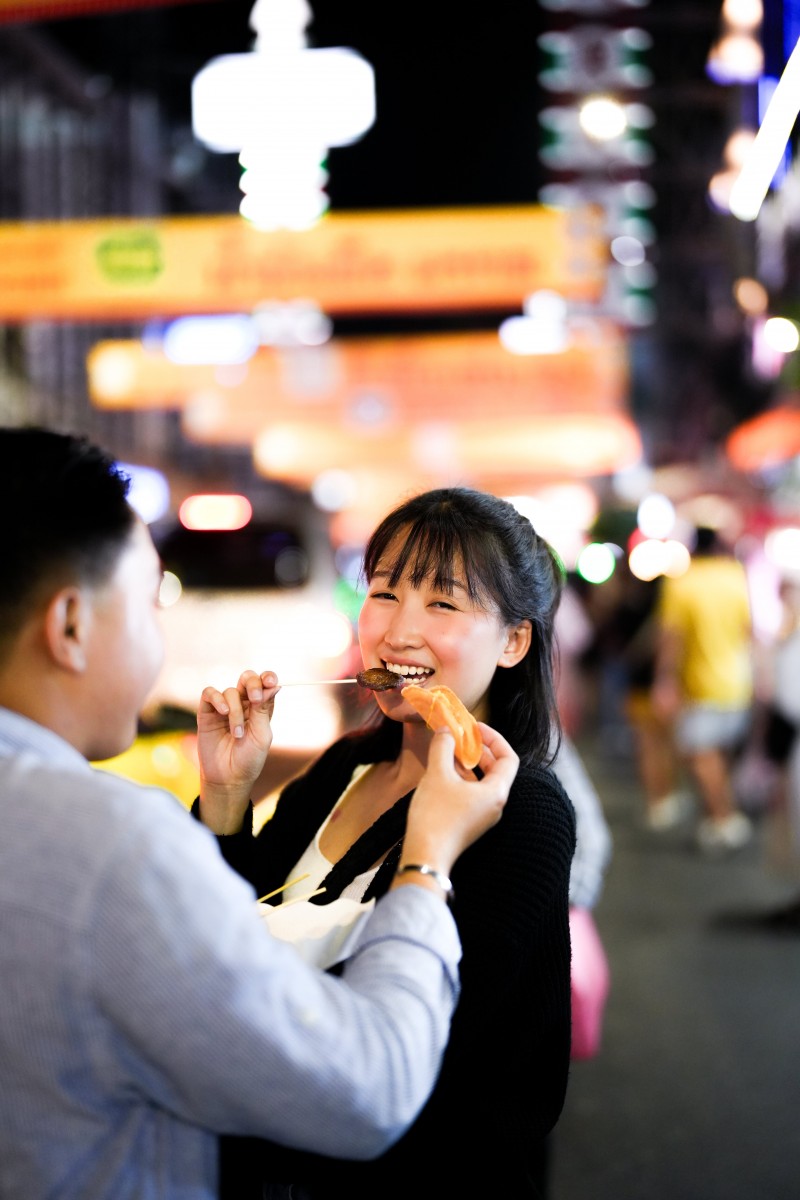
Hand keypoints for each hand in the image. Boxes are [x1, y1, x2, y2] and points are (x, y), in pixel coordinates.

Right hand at [196, 670, 280, 833]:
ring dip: (235, 711)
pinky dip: (217, 699)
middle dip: (252, 683)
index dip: (268, 678)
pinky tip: (223, 712)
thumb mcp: (261, 734)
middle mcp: (243, 705)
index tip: (271, 681)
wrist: (228, 778)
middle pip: (247, 679)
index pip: (265, 684)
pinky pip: (209, 693)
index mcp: (260, 708)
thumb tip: (274, 685)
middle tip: (255, 698)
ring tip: (237, 734)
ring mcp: (224, 707)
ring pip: (230, 691)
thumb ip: (263, 709)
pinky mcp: (207, 713)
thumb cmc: (249, 759)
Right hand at [397, 721, 518, 884]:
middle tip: (460, 736)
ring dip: (468, 764)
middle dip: (479, 750)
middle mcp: (496, 805)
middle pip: (497, 769)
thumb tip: (446, 730)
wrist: (425, 855)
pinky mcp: (470, 823)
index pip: (509, 758)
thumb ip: (444, 747)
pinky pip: (473, 794)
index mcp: (497, 792)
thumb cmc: (435, 815)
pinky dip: (462, 779)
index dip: (494, 738)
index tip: (474, 728)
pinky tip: (442, 773)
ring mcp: (484, 816)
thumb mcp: (438, 774)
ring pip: (483, 782)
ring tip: (448, 752)